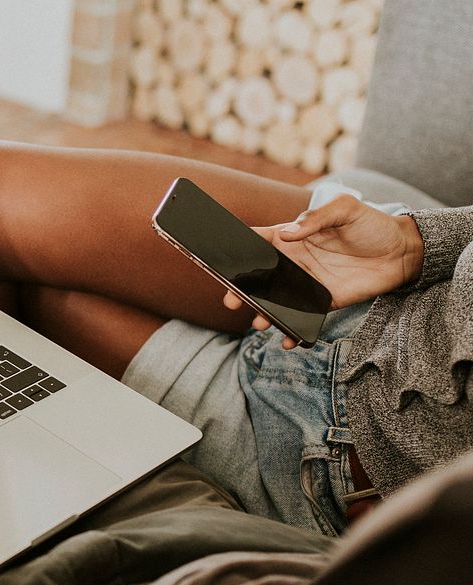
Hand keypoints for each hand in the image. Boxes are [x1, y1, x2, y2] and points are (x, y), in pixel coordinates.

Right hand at [223, 194, 423, 348]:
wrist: (403, 251)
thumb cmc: (372, 224)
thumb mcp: (346, 209)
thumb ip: (316, 219)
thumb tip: (289, 234)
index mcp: (292, 236)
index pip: (257, 242)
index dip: (235, 248)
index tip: (217, 257)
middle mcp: (293, 262)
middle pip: (257, 277)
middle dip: (240, 288)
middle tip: (231, 298)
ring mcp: (305, 284)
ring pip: (273, 301)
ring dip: (262, 312)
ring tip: (258, 321)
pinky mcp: (322, 302)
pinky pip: (300, 318)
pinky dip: (291, 330)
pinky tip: (287, 338)